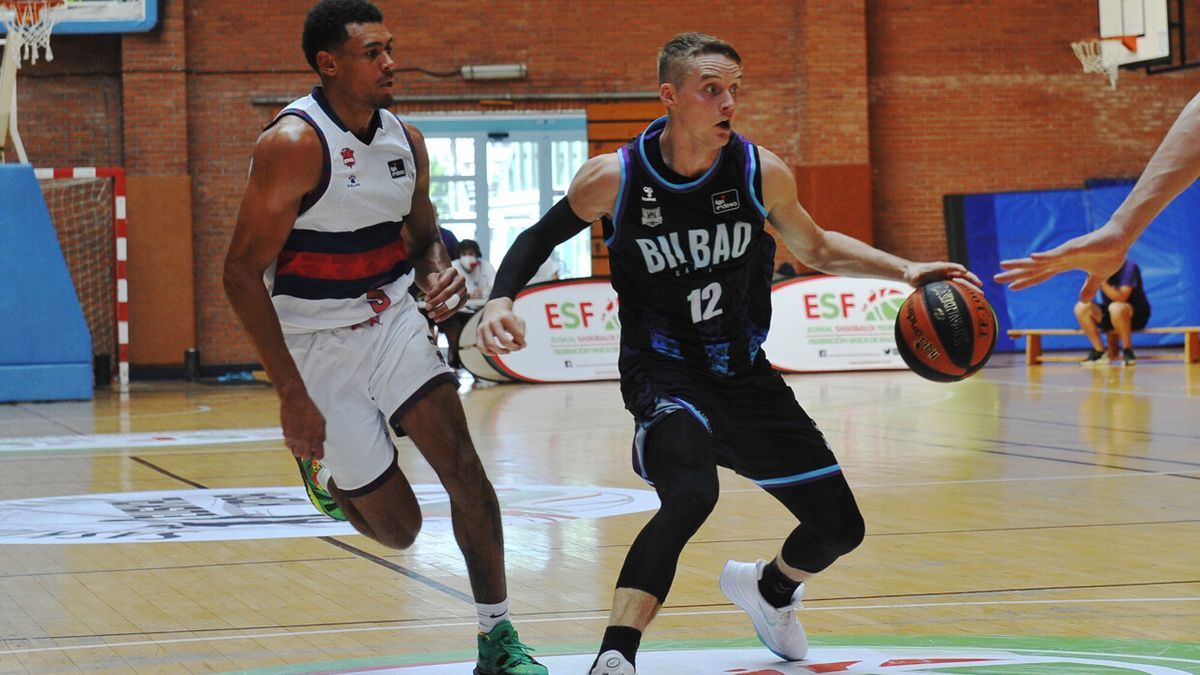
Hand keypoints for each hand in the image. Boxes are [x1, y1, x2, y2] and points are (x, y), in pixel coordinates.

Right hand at [279, 386, 325, 460]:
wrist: (296, 401)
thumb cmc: (309, 409)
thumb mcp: (321, 422)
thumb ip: (320, 435)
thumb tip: (318, 445)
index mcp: (318, 437)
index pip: (319, 455)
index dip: (316, 455)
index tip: (314, 453)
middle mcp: (308, 440)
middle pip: (306, 457)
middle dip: (306, 453)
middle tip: (306, 447)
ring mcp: (297, 439)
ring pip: (296, 453)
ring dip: (297, 448)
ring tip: (299, 440)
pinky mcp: (287, 436)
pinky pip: (288, 446)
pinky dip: (290, 443)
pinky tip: (293, 435)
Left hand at [423, 268, 466, 322]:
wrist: (445, 283)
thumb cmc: (438, 280)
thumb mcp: (432, 278)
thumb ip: (432, 284)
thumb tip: (433, 295)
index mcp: (452, 271)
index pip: (442, 283)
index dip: (434, 292)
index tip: (426, 299)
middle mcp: (460, 280)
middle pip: (449, 292)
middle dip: (437, 302)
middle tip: (428, 308)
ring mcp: (464, 290)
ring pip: (453, 302)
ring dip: (441, 310)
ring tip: (432, 315)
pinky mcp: (464, 300)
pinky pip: (456, 309)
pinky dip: (446, 315)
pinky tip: (438, 318)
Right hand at [474, 298, 526, 355]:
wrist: (494, 308)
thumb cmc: (508, 318)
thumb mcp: (519, 321)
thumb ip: (522, 333)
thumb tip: (521, 346)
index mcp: (506, 317)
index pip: (518, 335)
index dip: (522, 343)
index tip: (522, 343)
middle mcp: (494, 321)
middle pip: (504, 341)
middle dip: (513, 348)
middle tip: (516, 348)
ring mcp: (484, 327)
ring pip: (490, 345)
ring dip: (500, 352)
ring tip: (507, 351)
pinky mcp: (478, 332)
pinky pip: (481, 347)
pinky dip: (488, 353)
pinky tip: (496, 352)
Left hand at [902, 261, 981, 287]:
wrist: (913, 274)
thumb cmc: (913, 274)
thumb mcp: (913, 275)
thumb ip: (915, 276)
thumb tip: (915, 277)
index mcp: (939, 267)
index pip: (950, 266)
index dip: (957, 268)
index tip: (964, 272)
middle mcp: (946, 272)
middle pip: (961, 275)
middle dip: (971, 279)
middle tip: (980, 284)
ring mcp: (948, 278)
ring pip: (962, 282)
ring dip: (971, 287)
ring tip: (981, 294)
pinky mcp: (948, 284)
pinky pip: (959, 288)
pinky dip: (966, 292)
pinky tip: (973, 299)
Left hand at [994, 224, 1127, 302]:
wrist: (1121, 239)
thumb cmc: (1109, 254)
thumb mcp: (1098, 277)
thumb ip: (1088, 288)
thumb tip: (1082, 301)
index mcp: (1063, 265)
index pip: (1040, 275)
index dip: (1025, 281)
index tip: (1010, 287)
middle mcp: (1060, 258)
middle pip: (1033, 268)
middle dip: (1015, 273)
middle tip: (995, 277)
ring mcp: (1066, 252)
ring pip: (1039, 260)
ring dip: (1022, 263)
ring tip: (1004, 264)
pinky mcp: (1075, 247)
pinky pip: (1058, 253)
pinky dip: (1045, 255)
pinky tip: (1032, 257)